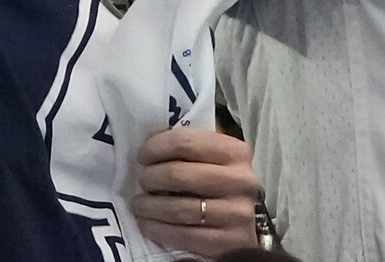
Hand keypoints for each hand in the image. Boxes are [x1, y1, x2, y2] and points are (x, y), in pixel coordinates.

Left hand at [129, 124, 261, 256]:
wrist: (246, 218)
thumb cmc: (218, 178)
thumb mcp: (209, 154)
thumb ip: (186, 146)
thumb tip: (146, 142)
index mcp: (235, 152)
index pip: (184, 143)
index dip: (154, 148)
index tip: (141, 157)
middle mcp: (242, 181)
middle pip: (179, 175)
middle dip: (150, 178)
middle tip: (142, 182)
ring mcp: (239, 213)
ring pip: (180, 209)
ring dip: (150, 207)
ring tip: (138, 205)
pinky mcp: (234, 241)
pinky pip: (187, 236)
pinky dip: (160, 230)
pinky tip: (147, 224)